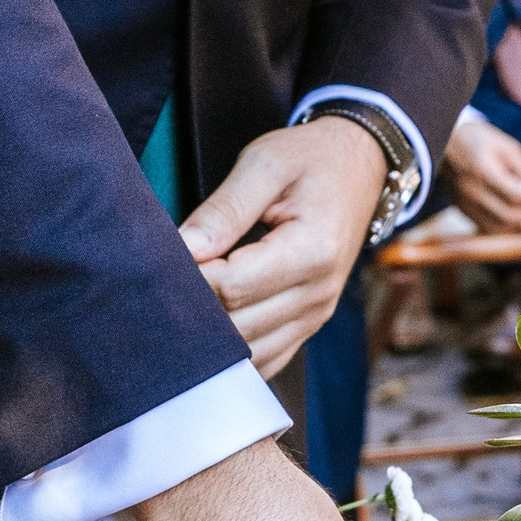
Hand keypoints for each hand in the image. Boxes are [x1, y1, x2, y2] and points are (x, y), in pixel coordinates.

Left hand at [180, 118, 385, 376]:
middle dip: (193, 308)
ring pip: (247, 352)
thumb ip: (224, 208)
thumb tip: (182, 250)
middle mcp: (320, 293)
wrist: (358, 168)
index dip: (190, 277)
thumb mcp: (265, 163)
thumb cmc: (310, 159)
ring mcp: (316, 315)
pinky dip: (232, 352)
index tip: (164, 257)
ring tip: (182, 301)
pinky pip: (264, 360)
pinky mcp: (308, 326)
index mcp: (314, 250)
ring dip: (210, 334)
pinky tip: (209, 325)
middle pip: (236, 325)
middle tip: (162, 282)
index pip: (232, 286)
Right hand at [443, 106, 520, 233]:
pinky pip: (487, 227)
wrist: (442, 141)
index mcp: (483, 169)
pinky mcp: (462, 210)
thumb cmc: (477, 139)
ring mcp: (465, 203)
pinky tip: (511, 211)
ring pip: (498, 228)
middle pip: (508, 216)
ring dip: (518, 222)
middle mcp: (472, 190)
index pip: (515, 196)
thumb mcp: (505, 145)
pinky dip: (504, 225)